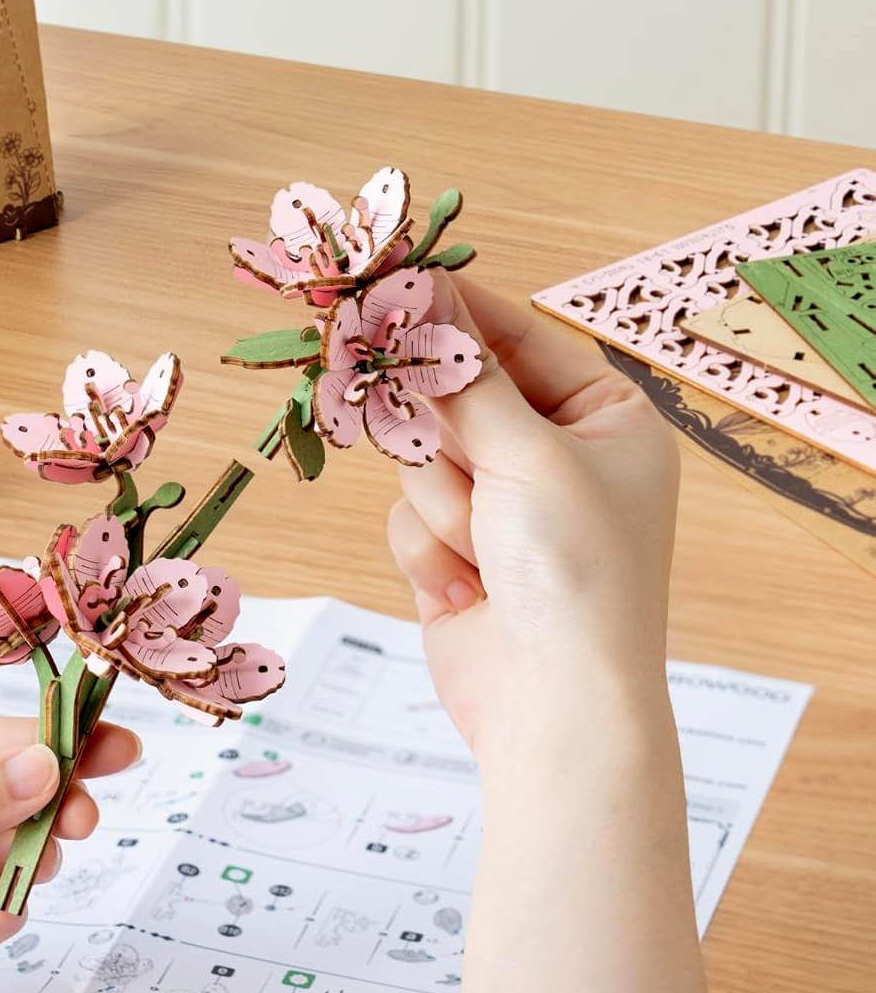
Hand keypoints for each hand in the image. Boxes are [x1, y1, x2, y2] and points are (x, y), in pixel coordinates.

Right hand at [388, 274, 680, 758]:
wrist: (554, 709)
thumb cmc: (575, 574)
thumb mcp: (527, 455)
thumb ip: (462, 375)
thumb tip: (421, 292)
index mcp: (606, 418)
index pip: (518, 338)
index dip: (456, 314)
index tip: (393, 282)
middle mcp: (556, 455)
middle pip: (459, 394)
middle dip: (442, 426)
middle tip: (388, 393)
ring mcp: (505, 505)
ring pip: (424, 456)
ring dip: (443, 502)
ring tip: (481, 549)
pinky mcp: (458, 551)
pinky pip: (410, 514)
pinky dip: (429, 550)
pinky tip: (467, 590)